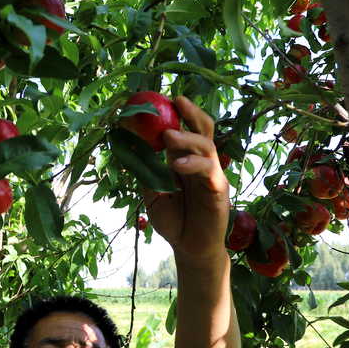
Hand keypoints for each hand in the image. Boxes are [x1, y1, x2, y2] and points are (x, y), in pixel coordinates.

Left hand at [143, 96, 230, 261]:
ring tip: (167, 135)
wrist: (190, 248)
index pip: (184, 129)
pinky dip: (193, 163)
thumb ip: (146, 173)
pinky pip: (208, 170)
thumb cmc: (173, 220)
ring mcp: (212, 174)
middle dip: (191, 113)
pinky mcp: (219, 189)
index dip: (177, 114)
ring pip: (206, 146)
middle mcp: (201, 162)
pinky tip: (177, 164)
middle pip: (202, 129)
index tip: (161, 99)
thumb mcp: (152, 194)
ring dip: (187, 138)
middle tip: (176, 101)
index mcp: (185, 159)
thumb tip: (130, 148)